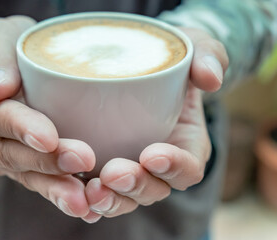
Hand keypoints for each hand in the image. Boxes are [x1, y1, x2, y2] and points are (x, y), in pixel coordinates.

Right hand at [0, 16, 97, 221]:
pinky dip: (60, 192)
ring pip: (26, 177)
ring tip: (82, 200)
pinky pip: (39, 182)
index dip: (19, 128)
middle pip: (10, 155)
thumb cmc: (4, 50)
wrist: (4, 71)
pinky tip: (86, 204)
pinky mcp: (20, 167)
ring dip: (55, 187)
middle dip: (46, 162)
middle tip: (82, 161)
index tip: (48, 137)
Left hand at [84, 28, 228, 218]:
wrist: (142, 68)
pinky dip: (87, 199)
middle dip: (134, 185)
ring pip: (123, 197)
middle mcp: (159, 166)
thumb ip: (207, 57)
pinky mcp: (104, 167)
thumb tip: (211, 77)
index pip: (187, 169)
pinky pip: (98, 191)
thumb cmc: (171, 62)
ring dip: (108, 199)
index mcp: (186, 145)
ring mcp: (131, 170)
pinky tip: (71, 194)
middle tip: (113, 174)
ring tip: (89, 190)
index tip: (153, 154)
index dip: (174, 167)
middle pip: (152, 189)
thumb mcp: (194, 49)